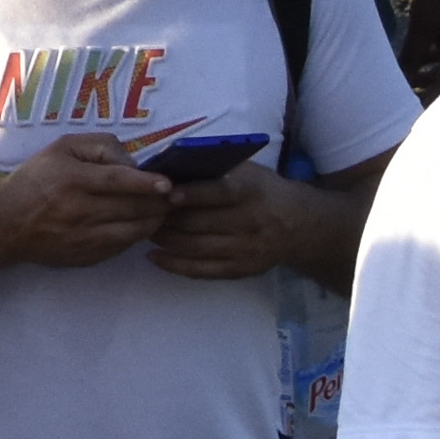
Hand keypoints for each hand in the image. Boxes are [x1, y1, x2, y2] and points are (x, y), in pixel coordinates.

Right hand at [0, 134, 176, 273]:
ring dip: (154, 221)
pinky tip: (138, 225)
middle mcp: (78, 210)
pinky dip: (136, 235)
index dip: (146, 183)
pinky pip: (123, 246)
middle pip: (132, 208)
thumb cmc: (36, 180)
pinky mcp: (88, 256)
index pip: (117, 181)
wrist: (6, 223)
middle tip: (175, 198)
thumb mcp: (60, 149)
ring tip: (162, 211)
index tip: (167, 184)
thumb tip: (133, 164)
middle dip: (159, 203)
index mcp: (71, 179)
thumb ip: (99, 146)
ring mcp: (84, 237)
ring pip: (133, 231)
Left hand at [151, 163, 318, 282]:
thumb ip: (212, 168)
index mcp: (250, 192)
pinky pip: (203, 271)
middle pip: (200, 223)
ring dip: (164, 240)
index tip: (167, 194)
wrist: (299, 224)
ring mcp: (247, 250)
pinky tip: (154, 256)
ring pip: (196, 248)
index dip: (193, 194)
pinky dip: (174, 265)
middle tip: (141, 210)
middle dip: (166, 218)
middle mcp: (251, 222)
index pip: (220, 193)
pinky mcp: (243, 270)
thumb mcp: (245, 171)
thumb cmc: (260, 190)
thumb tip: (167, 167)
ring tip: (144, 228)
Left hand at [402, 0, 439, 94]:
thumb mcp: (421, 27)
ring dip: (429, 73)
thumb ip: (412, 55)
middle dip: (426, 90)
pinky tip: (421, 52)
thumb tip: (401, 80)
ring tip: (408, 78)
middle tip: (404, 99)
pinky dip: (436, 57)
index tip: (407, 114)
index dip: (424, 103)